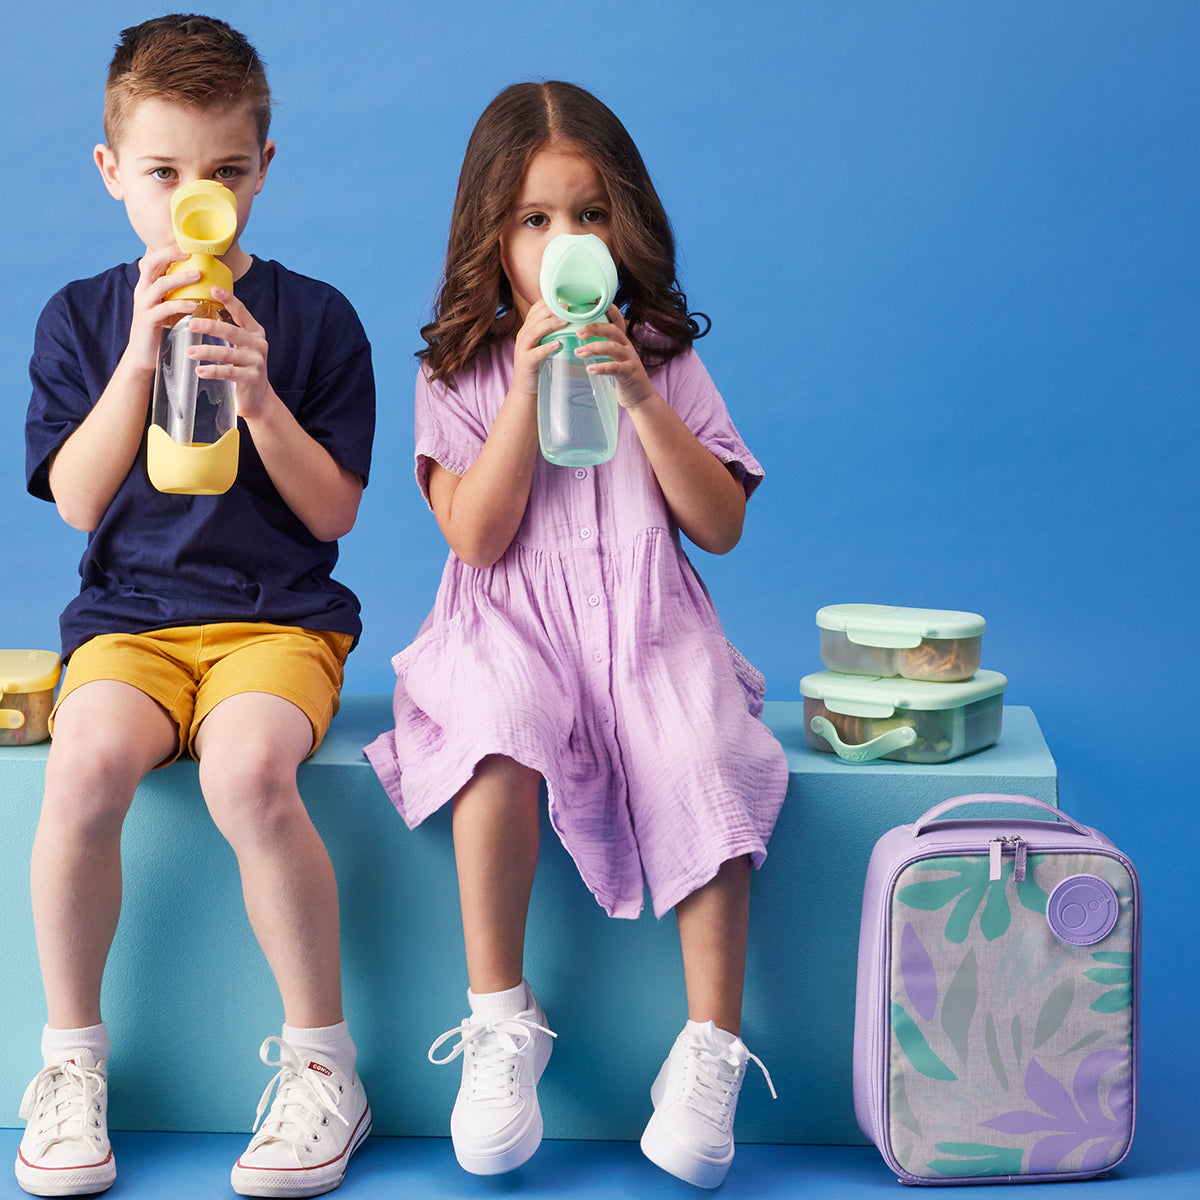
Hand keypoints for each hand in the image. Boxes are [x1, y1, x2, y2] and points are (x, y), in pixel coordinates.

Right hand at [127, 247, 199, 374]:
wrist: (144, 356)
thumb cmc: (161, 330)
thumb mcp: (169, 308)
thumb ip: (179, 295)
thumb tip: (205, 284)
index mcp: (147, 287)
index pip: (154, 261)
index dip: (168, 251)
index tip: (187, 246)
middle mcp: (142, 292)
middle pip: (151, 265)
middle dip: (170, 256)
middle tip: (191, 253)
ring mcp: (144, 306)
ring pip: (160, 285)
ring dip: (180, 278)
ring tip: (198, 275)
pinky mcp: (147, 320)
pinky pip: (164, 308)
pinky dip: (180, 305)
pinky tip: (194, 305)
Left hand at [187, 287, 274, 419]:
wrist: (258, 398)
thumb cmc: (243, 368)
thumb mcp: (240, 347)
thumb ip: (229, 331)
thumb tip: (200, 310)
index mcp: (255, 332)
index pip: (241, 312)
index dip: (228, 300)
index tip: (212, 289)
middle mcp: (258, 345)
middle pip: (232, 332)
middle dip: (211, 327)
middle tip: (191, 324)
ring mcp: (257, 362)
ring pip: (228, 354)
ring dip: (206, 351)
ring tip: (189, 351)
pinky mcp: (252, 379)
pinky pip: (229, 373)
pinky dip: (213, 371)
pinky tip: (199, 371)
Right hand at [511, 299, 567, 397]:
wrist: (525, 387)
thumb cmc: (538, 364)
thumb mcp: (543, 343)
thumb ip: (552, 331)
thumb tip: (572, 319)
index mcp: (528, 329)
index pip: (536, 309)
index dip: (549, 302)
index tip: (566, 298)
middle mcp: (523, 335)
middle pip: (535, 317)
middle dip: (551, 310)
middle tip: (568, 306)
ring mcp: (522, 348)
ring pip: (534, 331)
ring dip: (550, 325)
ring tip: (565, 321)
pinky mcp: (526, 362)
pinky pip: (535, 352)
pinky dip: (546, 347)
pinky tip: (558, 344)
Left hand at [575, 305, 655, 408]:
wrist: (640, 396)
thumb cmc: (622, 375)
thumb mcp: (614, 357)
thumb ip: (603, 345)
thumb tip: (579, 337)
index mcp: (622, 340)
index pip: (616, 319)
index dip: (607, 308)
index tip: (591, 301)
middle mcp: (627, 346)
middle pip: (613, 329)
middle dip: (595, 328)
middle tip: (578, 331)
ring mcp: (629, 359)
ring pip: (613, 347)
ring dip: (594, 348)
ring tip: (578, 352)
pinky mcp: (629, 373)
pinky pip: (615, 368)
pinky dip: (602, 367)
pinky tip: (589, 369)